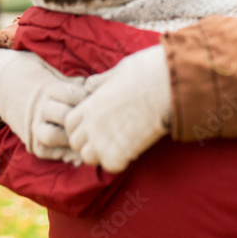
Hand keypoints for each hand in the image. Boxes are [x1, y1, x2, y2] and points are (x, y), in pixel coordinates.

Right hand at [0, 49, 87, 161]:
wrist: (8, 88)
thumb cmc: (44, 83)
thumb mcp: (57, 77)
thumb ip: (77, 84)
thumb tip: (97, 89)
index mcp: (49, 89)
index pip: (72, 94)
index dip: (88, 99)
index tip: (99, 102)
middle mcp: (39, 108)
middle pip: (64, 116)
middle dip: (82, 121)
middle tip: (97, 125)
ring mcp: (33, 126)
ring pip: (52, 136)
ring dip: (71, 140)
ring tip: (86, 142)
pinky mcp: (31, 143)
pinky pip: (48, 152)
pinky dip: (65, 155)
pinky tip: (79, 155)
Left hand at [65, 45, 171, 172]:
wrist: (167, 85)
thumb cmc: (146, 72)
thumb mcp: (118, 71)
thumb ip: (102, 81)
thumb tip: (90, 83)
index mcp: (90, 103)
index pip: (69, 123)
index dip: (79, 126)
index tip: (92, 126)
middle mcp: (92, 123)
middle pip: (76, 144)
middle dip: (87, 143)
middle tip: (105, 139)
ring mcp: (104, 140)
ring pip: (89, 158)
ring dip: (100, 154)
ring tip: (117, 146)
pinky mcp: (121, 153)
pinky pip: (111, 166)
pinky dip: (119, 162)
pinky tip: (130, 152)